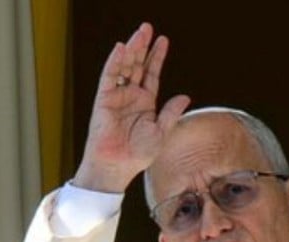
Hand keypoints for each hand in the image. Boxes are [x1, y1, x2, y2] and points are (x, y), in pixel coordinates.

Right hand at [73, 22, 190, 193]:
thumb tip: (185, 96)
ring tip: (140, 33)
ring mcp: (117, 97)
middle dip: (143, 47)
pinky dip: (115, 62)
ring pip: (124, 67)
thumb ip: (171, 113)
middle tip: (147, 28)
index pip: (151, 74)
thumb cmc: (137, 155)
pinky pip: (109, 77)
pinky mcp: (104, 100)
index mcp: (145, 104)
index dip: (157, 58)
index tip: (163, 40)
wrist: (117, 167)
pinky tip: (122, 48)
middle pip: (137, 66)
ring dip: (131, 50)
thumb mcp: (161, 133)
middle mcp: (130, 97)